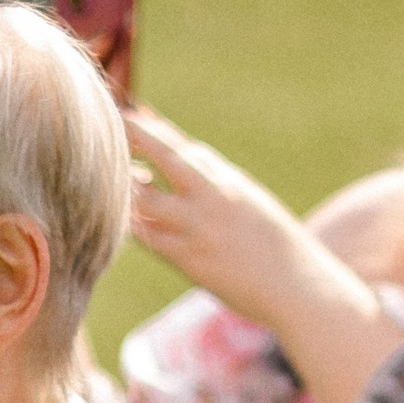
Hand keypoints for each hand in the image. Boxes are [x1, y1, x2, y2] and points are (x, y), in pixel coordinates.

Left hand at [125, 108, 315, 325]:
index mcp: (230, 181)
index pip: (185, 148)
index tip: (131, 115)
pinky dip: (130, 227)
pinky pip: (149, 238)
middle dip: (135, 137)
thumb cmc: (280, 253)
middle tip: (108, 123)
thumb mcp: (254, 209)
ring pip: (147, 197)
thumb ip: (223, 192)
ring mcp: (200, 227)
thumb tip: (198, 183)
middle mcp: (214, 196)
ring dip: (124, 187)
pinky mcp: (191, 259)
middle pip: (166, 156)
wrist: (299, 287)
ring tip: (104, 180)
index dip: (154, 131)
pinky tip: (115, 222)